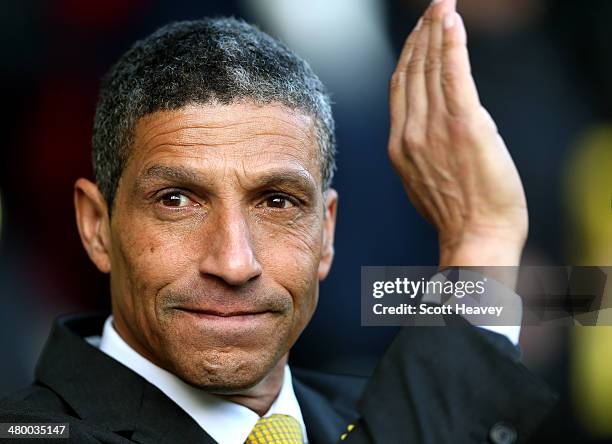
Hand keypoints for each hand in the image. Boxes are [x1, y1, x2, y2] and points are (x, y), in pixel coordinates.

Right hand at [387, 0, 527, 266]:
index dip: (408, 57)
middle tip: (432, 8)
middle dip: (421, 35)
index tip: (418, 36)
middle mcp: (409, 133)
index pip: (400, 89)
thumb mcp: (426, 181)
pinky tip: (452, 21)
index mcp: (400, 146)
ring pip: (430, 68)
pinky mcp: (463, 126)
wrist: (476, 238)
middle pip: (411, 72)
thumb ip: (426, 149)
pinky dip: (451, 45)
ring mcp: (433, 129)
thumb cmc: (459, 216)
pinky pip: (453, 75)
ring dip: (436, 30)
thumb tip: (444, 126)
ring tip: (442, 5)